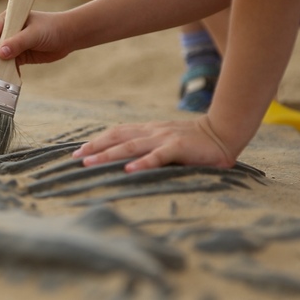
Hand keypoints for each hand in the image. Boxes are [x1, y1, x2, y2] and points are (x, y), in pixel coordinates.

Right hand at [0, 11, 73, 65]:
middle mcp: (9, 31)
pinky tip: (9, 79)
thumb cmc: (52, 28)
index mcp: (10, 19)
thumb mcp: (35, 34)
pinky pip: (9, 65)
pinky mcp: (20, 56)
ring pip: (1, 57)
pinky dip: (8, 72)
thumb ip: (18, 43)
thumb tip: (1, 53)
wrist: (68, 36)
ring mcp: (14, 44)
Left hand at [72, 116, 236, 171]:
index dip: (97, 140)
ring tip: (90, 163)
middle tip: (76, 157)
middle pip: (117, 137)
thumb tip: (127, 159)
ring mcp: (164, 138)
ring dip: (109, 155)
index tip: (79, 151)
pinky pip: (158, 156)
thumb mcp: (166, 140)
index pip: (117, 132)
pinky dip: (143, 163)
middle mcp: (152, 131)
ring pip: (131, 145)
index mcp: (148, 130)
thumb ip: (149, 146)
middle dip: (95, 147)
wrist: (224, 132)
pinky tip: (129, 170)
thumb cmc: (194, 141)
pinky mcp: (179, 147)